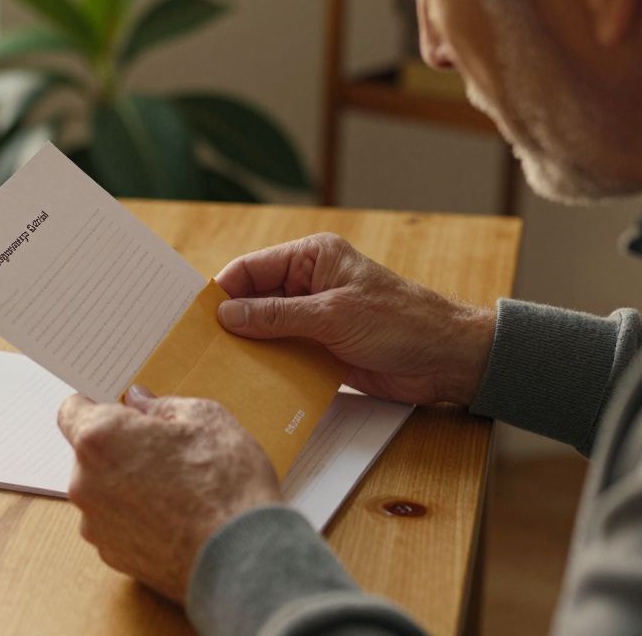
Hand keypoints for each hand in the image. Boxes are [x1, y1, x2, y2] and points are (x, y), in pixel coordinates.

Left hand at [56, 385, 280, 602]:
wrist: (244, 560)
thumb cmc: (226, 486)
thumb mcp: (205, 420)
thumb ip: (161, 405)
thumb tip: (140, 402)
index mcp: (101, 439)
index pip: (72, 410)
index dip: (97, 405)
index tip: (118, 409)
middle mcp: (85, 482)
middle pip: (90, 454)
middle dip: (121, 448)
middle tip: (166, 451)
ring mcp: (96, 524)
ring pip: (104, 491)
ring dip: (128, 485)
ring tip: (178, 491)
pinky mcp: (112, 555)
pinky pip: (117, 524)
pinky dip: (137, 518)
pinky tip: (175, 519)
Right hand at [215, 232, 494, 405]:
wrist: (447, 360)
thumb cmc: (402, 323)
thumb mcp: (333, 316)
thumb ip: (277, 315)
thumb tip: (228, 315)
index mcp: (312, 258)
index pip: (252, 268)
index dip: (224, 291)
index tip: (195, 317)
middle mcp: (309, 284)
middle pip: (254, 300)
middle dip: (231, 322)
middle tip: (198, 346)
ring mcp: (314, 318)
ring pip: (265, 331)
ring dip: (248, 348)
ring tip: (216, 367)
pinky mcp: (321, 349)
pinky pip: (283, 355)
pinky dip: (267, 367)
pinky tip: (247, 383)